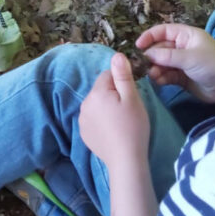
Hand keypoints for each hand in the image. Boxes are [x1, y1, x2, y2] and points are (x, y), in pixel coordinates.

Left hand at [78, 53, 149, 168]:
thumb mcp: (132, 98)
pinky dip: (101, 121)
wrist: (125, 160)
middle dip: (113, 95)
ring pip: (96, 104)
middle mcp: (85, 103)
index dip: (121, 83)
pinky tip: (112, 131)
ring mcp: (82, 119)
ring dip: (106, 107)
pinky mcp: (83, 132)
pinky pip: (93, 118)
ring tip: (120, 122)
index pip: (107, 75)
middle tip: (127, 110)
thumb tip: (117, 55)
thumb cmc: (133, 127)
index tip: (130, 97)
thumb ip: (123, 76)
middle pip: (101, 89)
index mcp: (97, 93)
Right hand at [136, 24, 214, 103]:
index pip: (164, 31)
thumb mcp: (189, 57)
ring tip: (153, 76)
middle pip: (161, 48)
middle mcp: (183, 47)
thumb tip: (147, 54)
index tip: (138, 46)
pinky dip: (162, 78)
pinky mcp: (182, 77)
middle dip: (152, 56)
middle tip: (144, 65)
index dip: (150, 36)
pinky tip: (159, 81)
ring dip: (156, 69)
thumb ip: (167, 56)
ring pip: (162, 63)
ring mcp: (182, 63)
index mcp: (187, 36)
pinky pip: (167, 75)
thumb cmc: (213, 65)